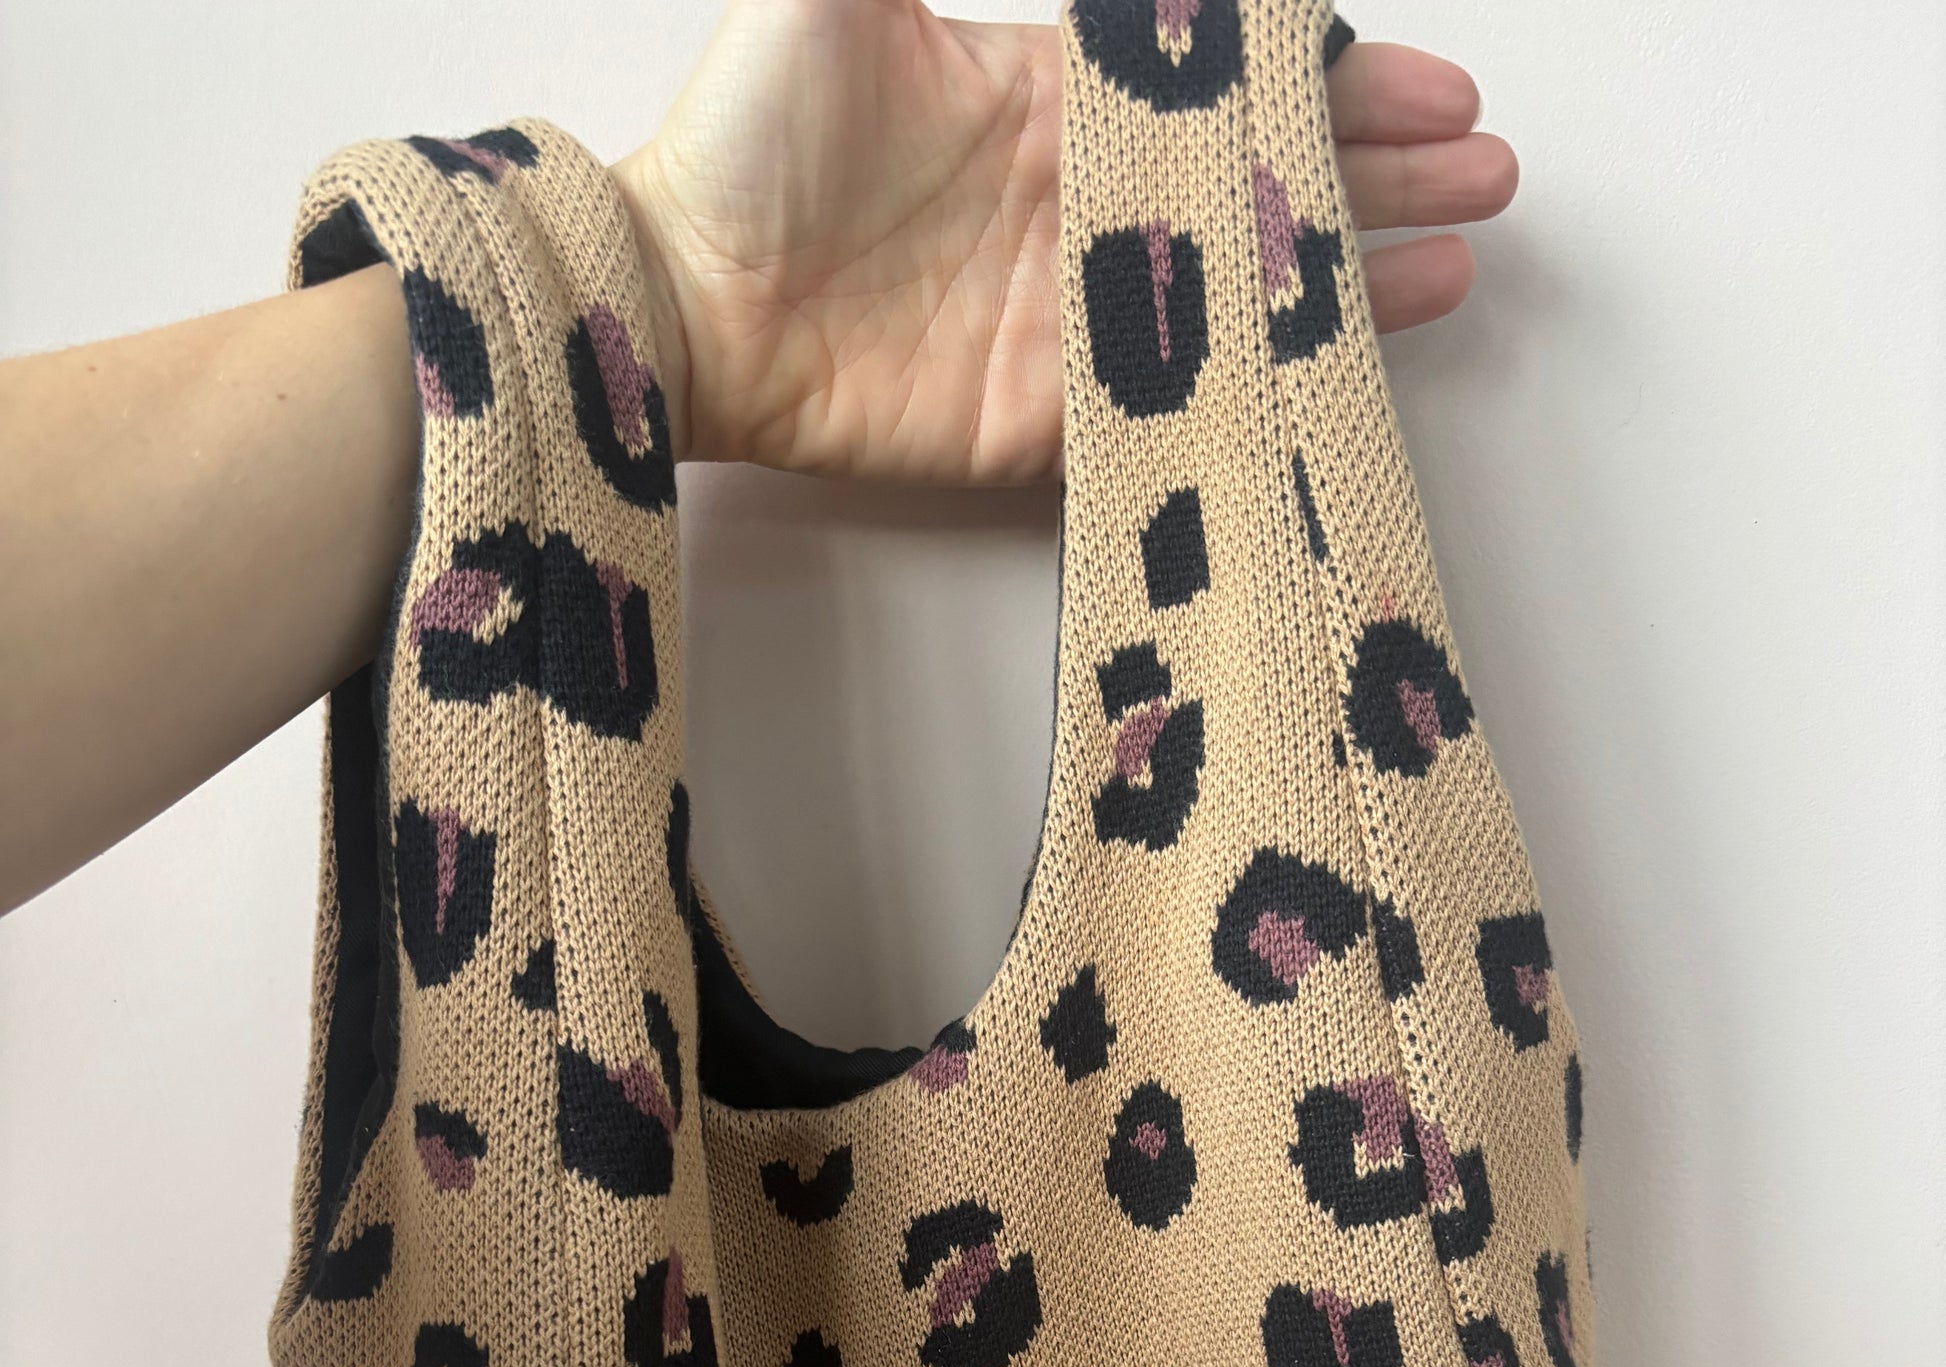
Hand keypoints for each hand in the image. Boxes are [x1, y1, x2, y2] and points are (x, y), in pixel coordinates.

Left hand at [612, 2, 1518, 483]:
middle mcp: (1078, 208)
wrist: (678, 300)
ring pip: (1244, 297)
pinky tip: (1342, 376)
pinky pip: (1177, 406)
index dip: (1331, 79)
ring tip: (1456, 266)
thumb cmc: (740, 138)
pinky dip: (1261, 392)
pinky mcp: (1045, 422)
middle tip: (1483, 174)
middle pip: (1264, 187)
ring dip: (1351, 282)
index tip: (1423, 79)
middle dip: (1378, 175)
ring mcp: (1070, 321)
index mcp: (1053, 98)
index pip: (1227, 83)